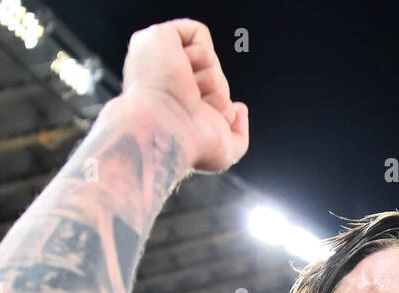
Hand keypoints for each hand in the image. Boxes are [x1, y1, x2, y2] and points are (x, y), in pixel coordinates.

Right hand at [122, 19, 248, 173]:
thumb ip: (239, 135)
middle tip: (193, 108)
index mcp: (173, 102)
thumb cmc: (188, 146)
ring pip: (210, 60)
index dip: (216, 108)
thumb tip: (240, 108)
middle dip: (216, 96)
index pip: (211, 94)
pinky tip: (182, 72)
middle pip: (215, 77)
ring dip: (209, 82)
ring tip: (186, 93)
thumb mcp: (222, 152)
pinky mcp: (159, 36)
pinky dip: (201, 56)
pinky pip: (199, 34)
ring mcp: (159, 57)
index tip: (198, 123)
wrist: (166, 132)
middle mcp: (164, 78)